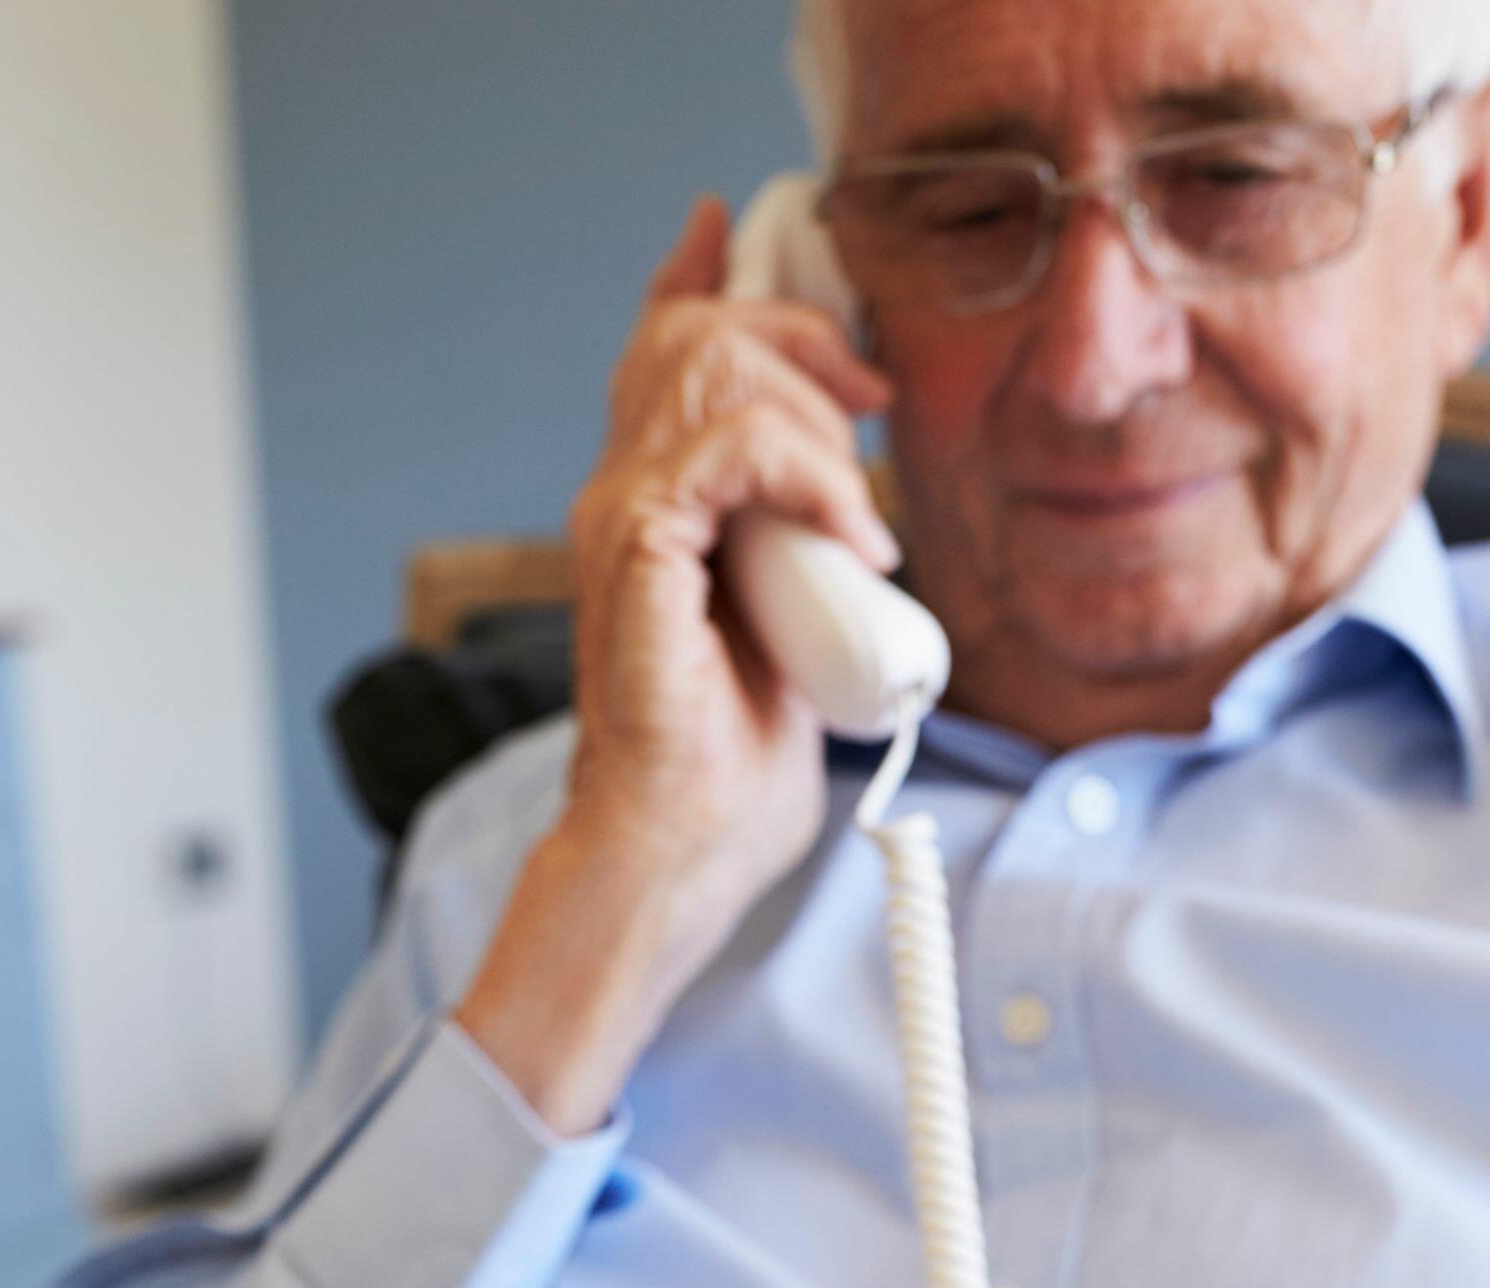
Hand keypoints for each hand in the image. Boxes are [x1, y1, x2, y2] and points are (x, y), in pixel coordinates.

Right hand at [456, 196, 897, 1135]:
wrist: (679, 853)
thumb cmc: (725, 773)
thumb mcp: (790, 626)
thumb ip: (800, 553)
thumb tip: (858, 525)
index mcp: (651, 509)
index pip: (659, 351)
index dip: (699, 278)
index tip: (740, 233)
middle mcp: (622, 497)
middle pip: (693, 333)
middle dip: (799, 338)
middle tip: (869, 401)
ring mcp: (621, 518)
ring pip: (712, 366)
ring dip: (814, 418)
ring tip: (857, 509)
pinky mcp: (637, 549)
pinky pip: (733, 448)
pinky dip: (813, 476)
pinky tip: (853, 536)